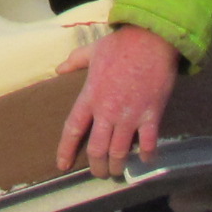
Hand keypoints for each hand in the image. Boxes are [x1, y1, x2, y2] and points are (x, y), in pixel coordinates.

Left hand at [56, 25, 180, 178]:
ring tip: (116, 170)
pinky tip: (144, 160)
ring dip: (117, 165)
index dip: (66, 150)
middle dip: (96, 167)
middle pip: (96, 149)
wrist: (152, 39)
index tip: (62, 165)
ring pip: (119, 152)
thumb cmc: (121, 44)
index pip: (72, 129)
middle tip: (99, 172)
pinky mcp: (151, 115)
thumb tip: (58, 69)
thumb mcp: (92, 50)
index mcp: (90, 96)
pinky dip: (146, 155)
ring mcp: (130, 115)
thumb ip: (74, 61)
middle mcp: (107, 111)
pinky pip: (148, 143)